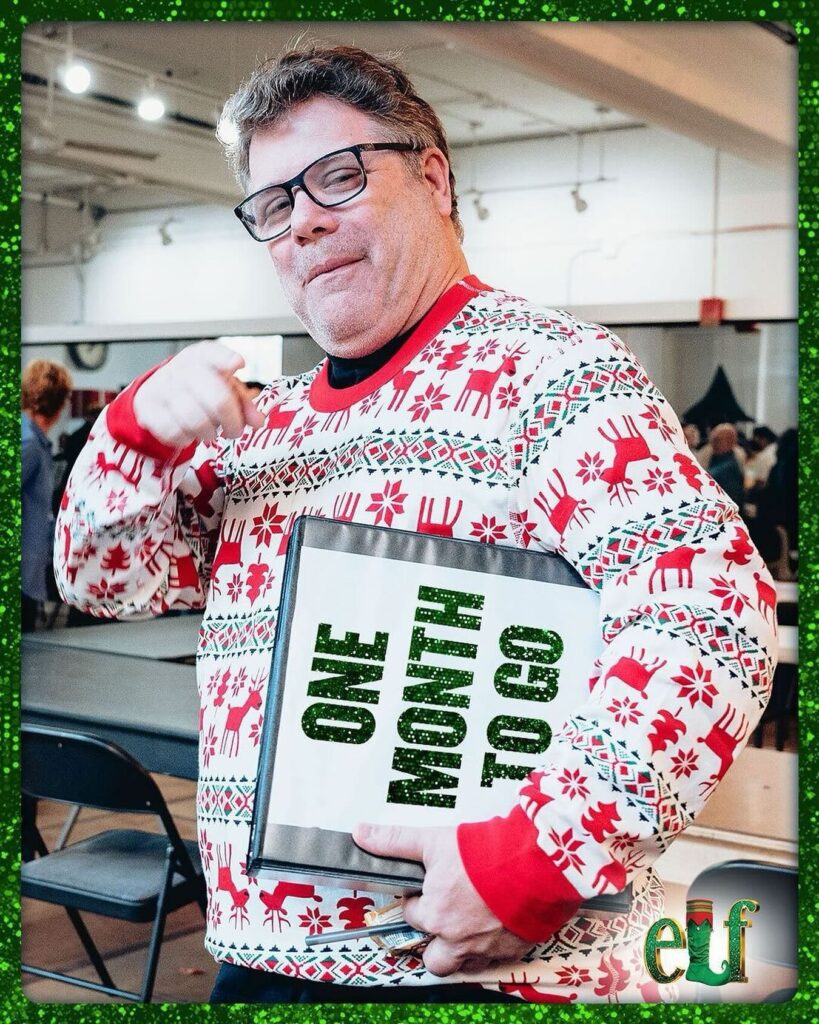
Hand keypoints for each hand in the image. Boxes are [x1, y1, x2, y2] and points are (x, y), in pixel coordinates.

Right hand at [132, 341, 264, 447]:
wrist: (156, 393)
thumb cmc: (197, 389)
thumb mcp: (222, 387)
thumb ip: (243, 402)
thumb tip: (257, 421)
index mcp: (200, 357)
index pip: (211, 352)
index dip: (226, 358)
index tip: (238, 364)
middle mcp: (180, 369)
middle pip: (216, 399)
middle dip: (233, 422)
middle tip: (235, 430)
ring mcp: (161, 389)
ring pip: (197, 421)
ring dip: (210, 433)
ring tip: (211, 430)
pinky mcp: (148, 410)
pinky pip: (175, 433)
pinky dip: (188, 438)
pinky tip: (189, 431)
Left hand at [352, 823, 531, 975]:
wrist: (535, 864)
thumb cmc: (486, 854)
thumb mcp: (433, 840)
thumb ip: (395, 841)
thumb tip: (361, 834)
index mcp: (436, 915)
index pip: (414, 916)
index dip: (418, 901)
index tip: (425, 890)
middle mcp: (458, 939)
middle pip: (435, 959)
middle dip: (434, 942)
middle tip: (442, 917)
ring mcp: (487, 948)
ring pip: (465, 964)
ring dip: (461, 950)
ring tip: (466, 924)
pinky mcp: (514, 948)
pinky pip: (496, 959)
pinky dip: (492, 946)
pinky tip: (494, 923)